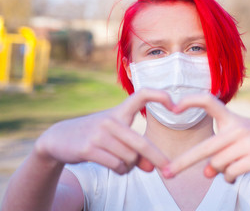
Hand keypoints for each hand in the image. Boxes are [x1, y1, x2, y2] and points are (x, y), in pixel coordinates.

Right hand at [35, 88, 174, 173]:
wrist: (59, 139)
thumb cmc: (96, 136)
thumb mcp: (117, 138)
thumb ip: (137, 151)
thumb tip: (152, 168)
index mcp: (120, 110)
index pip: (142, 94)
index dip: (160, 96)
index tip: (175, 105)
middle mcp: (111, 120)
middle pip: (141, 143)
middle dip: (157, 158)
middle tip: (170, 169)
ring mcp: (99, 133)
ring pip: (129, 158)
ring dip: (130, 166)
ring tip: (122, 162)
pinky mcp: (88, 148)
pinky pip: (116, 165)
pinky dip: (120, 170)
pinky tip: (115, 166)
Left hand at [163, 94, 249, 182]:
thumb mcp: (238, 141)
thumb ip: (219, 154)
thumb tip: (207, 173)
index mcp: (231, 118)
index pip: (208, 102)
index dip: (190, 101)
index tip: (173, 106)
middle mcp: (238, 128)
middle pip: (205, 148)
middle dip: (183, 163)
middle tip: (166, 173)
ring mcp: (248, 142)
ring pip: (218, 165)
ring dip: (220, 172)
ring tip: (230, 169)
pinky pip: (231, 174)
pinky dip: (230, 178)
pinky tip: (235, 176)